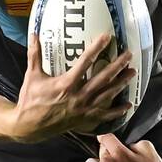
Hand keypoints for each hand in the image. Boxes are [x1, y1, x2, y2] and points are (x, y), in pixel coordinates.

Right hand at [11, 31, 135, 142]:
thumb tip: (34, 34)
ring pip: (107, 94)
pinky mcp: (84, 120)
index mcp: (66, 84)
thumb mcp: (32, 76)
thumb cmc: (30, 100)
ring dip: (121, 83)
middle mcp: (78, 96)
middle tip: (129, 55)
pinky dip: (117, 112)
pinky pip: (104, 116)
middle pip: (103, 78)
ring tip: (132, 73)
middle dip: (118, 65)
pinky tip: (128, 106)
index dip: (97, 48)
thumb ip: (35, 54)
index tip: (107, 37)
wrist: (29, 127)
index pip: (85, 62)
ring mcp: (84, 109)